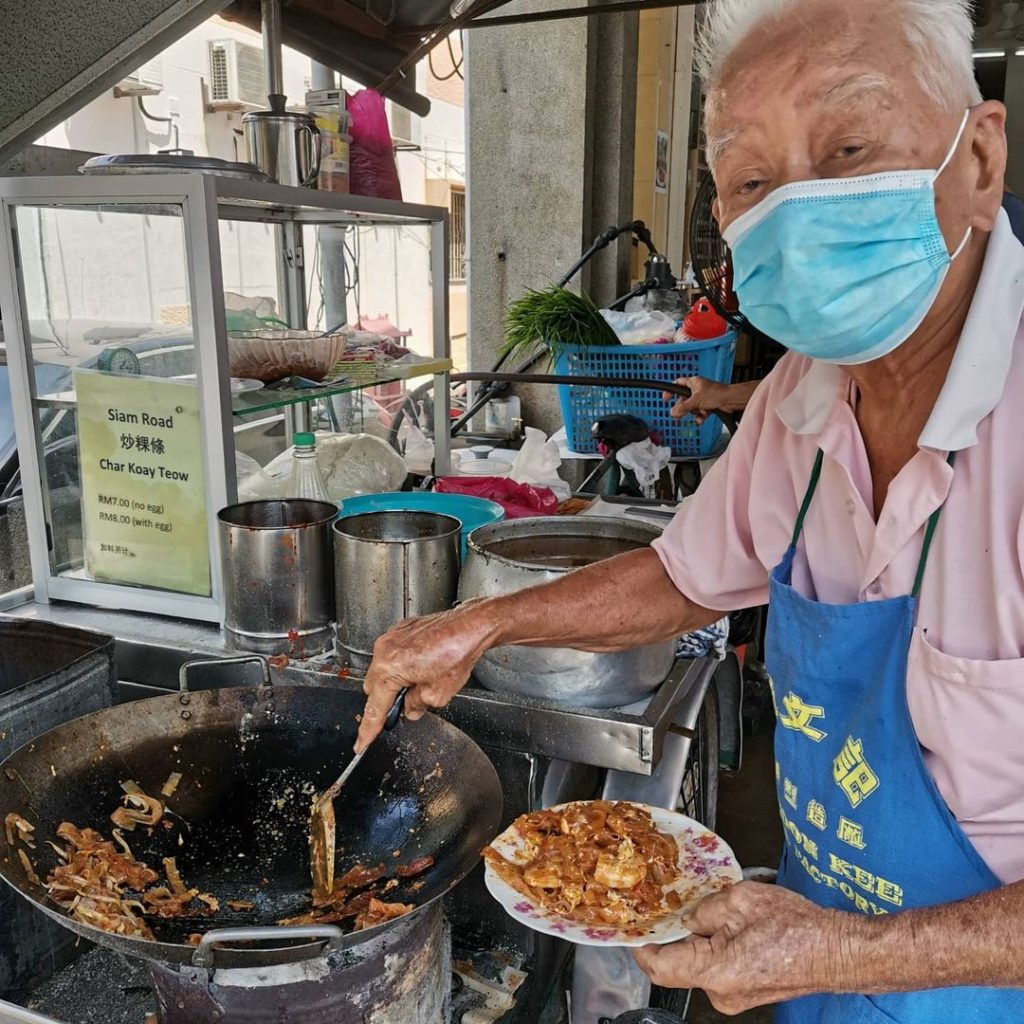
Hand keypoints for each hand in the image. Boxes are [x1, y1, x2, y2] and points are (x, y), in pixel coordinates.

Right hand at [355, 601, 497, 751]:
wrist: (471, 626)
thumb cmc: (457, 653)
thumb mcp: (437, 694)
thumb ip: (416, 706)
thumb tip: (410, 709)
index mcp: (389, 668)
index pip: (374, 707)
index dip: (368, 729)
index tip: (361, 743)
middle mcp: (385, 649)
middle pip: (374, 686)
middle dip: (387, 699)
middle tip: (407, 705)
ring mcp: (392, 636)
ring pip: (383, 668)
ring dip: (396, 680)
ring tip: (424, 679)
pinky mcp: (402, 629)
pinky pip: (393, 652)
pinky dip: (403, 663)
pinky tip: (425, 665)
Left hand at [634, 882, 860, 1014]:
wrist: (837, 951)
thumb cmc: (797, 928)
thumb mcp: (742, 900)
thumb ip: (705, 908)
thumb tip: (687, 916)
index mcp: (715, 972)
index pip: (659, 967)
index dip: (641, 946)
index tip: (634, 928)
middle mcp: (721, 993)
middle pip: (680, 961)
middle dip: (680, 932)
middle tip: (684, 903)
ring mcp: (735, 997)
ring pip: (700, 962)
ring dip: (702, 937)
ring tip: (724, 912)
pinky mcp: (746, 992)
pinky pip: (718, 967)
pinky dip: (718, 945)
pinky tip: (735, 926)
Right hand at [663, 376, 729, 424]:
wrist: (731, 401)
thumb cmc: (717, 394)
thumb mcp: (696, 401)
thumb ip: (683, 407)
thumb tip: (673, 412)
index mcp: (694, 382)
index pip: (678, 384)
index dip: (671, 390)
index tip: (665, 398)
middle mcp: (698, 389)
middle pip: (684, 399)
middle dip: (683, 408)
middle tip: (678, 414)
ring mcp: (703, 397)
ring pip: (692, 407)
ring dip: (694, 412)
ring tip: (697, 414)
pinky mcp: (708, 405)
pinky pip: (700, 412)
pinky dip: (701, 416)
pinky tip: (702, 418)